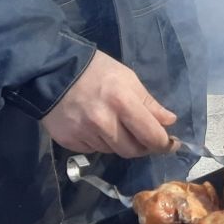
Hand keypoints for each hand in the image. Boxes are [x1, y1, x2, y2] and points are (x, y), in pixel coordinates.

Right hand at [42, 50, 177, 158]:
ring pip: (113, 151)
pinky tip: (95, 127)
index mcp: (122, 103)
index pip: (151, 136)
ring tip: (115, 125)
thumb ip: (149, 103)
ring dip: (119, 143)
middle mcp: (104, 122)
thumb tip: (170, 122)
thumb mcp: (128, 79)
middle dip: (143, 146)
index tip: (170, 144)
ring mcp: (84, 134)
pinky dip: (99, 142)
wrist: (53, 72)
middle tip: (144, 137)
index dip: (164, 144)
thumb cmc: (97, 71)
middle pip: (132, 150)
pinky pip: (93, 150)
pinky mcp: (69, 141)